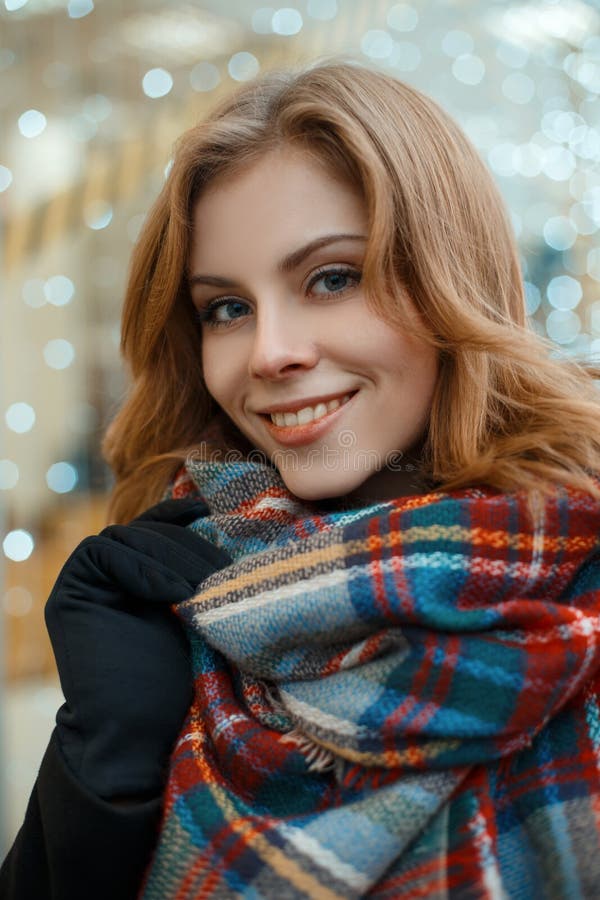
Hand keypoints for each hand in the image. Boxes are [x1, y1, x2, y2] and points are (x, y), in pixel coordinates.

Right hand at [45, 498, 229, 799]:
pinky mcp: (70, 594)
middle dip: (189, 548)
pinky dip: (140, 566)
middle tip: (222, 575)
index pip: (158, 529)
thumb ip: (197, 580)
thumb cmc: (176, 683)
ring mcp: (88, 584)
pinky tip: (174, 593)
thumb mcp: (197, 619)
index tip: (211, 511)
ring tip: (200, 591)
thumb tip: (228, 535)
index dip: (181, 515)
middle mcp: (111, 576)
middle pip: (148, 533)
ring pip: (126, 537)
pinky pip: (99, 553)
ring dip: (169, 557)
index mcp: (141, 576)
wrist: (139, 734)